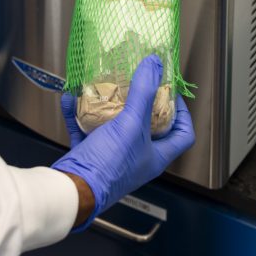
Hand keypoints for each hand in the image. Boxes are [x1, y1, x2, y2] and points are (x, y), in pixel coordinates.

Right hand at [52, 56, 194, 228]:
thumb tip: (154, 64)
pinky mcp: (90, 153)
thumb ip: (144, 93)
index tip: (171, 92)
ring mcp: (113, 155)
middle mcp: (137, 156)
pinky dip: (80, 112)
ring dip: (108, 103)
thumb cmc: (108, 166)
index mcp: (156, 156)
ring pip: (115, 123)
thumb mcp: (131, 125)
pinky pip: (86, 127)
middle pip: (147, 124)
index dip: (182, 112)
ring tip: (105, 84)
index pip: (183, 135)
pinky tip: (72, 97)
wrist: (72, 190)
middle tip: (136, 80)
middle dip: (141, 100)